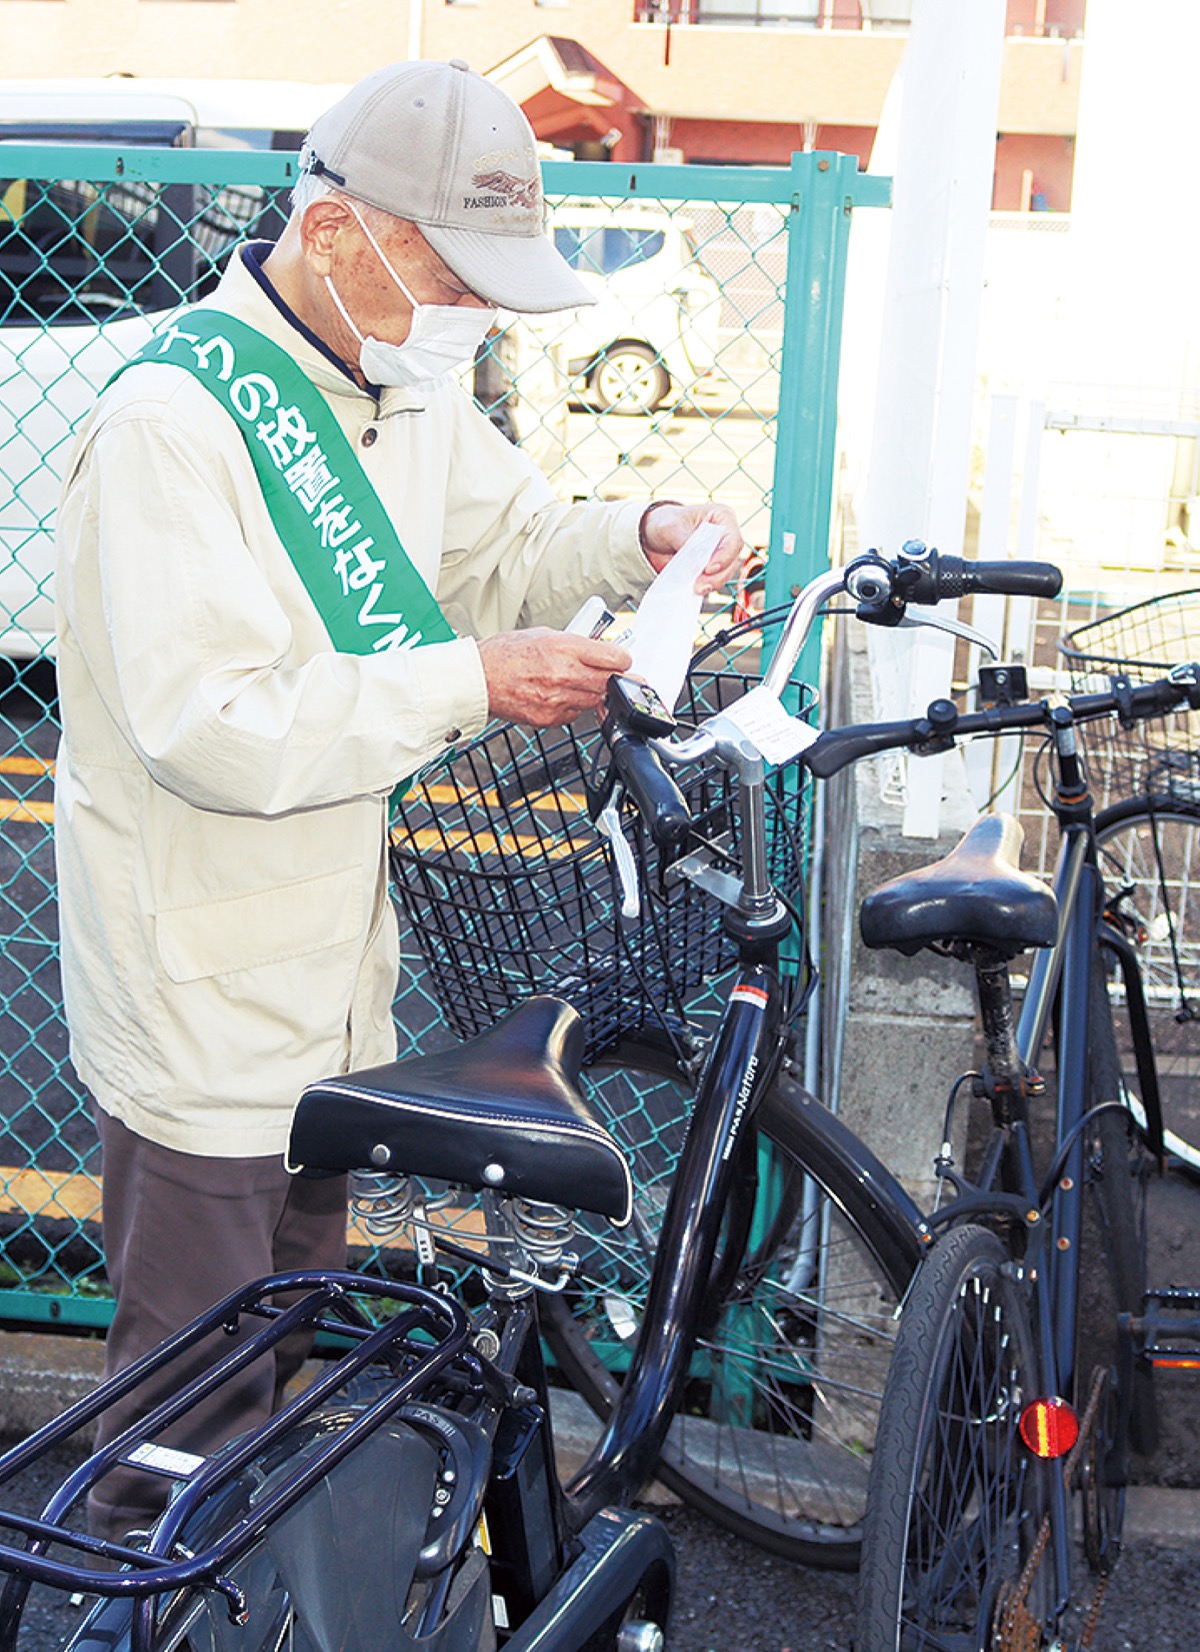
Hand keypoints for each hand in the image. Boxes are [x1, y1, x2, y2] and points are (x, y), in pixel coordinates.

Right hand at [478, 629, 632, 726]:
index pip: (614, 658)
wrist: (478, 679)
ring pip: (595, 701)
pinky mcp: (550, 718)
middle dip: (615, 679)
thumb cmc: (504, 654)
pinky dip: (573, 706)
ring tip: (576, 682)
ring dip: (593, 693)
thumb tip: (598, 650)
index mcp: (564, 647)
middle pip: (610, 682)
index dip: (623, 660)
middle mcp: (564, 674)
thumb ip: (575, 644)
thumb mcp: (544, 635)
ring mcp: (557, 699)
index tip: (622, 661)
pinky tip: (558, 695)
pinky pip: (575, 714)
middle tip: (616, 677)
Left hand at [639, 500, 743, 594]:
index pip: (733, 539)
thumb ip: (684, 541)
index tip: (708, 568)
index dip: (724, 556)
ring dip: (713, 584)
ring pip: (726, 573)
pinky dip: (706, 586)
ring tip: (697, 589)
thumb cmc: (665, 523)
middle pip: (732, 559)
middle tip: (700, 585)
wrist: (654, 537)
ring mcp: (721, 554)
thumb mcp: (670, 527)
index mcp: (722, 517)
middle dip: (718, 575)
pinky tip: (694, 590)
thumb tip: (695, 559)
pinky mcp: (712, 569)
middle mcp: (725, 536)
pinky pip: (715, 581)